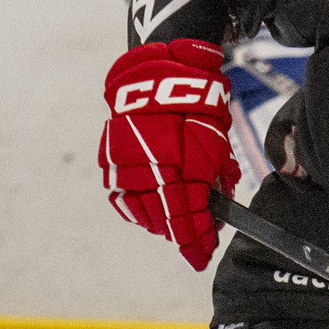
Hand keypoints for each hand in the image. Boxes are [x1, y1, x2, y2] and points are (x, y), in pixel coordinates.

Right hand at [99, 39, 235, 265]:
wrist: (162, 73)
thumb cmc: (196, 105)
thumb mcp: (217, 143)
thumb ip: (217, 178)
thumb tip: (218, 206)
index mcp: (180, 166)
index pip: (187, 218)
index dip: (196, 240)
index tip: (202, 256)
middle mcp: (149, 170)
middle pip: (163, 220)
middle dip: (181, 235)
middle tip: (194, 240)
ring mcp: (126, 165)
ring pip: (139, 212)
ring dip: (157, 224)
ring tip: (171, 226)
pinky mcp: (110, 159)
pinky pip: (119, 196)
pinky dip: (134, 209)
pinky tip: (147, 213)